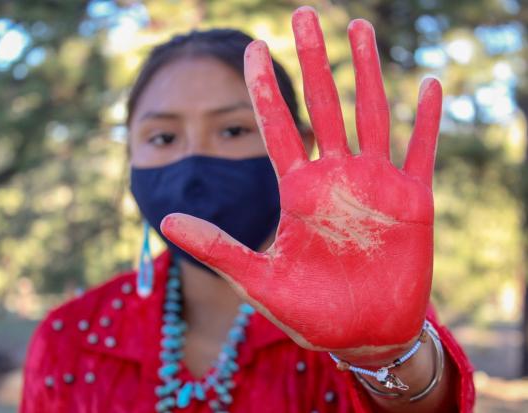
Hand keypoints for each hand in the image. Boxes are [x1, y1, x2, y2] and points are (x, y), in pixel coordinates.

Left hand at [161, 6, 441, 364]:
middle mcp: (335, 179)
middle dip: (312, 61)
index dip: (264, 90)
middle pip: (322, 107)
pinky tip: (426, 86)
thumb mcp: (260, 280)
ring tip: (357, 28)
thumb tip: (167, 217)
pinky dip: (425, 121)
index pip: (277, 128)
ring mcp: (375, 185)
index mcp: (298, 192)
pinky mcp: (412, 200)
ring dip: (365, 72)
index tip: (249, 48)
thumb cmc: (311, 312)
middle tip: (303, 14)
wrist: (363, 334)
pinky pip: (420, 151)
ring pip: (370, 115)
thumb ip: (219, 246)